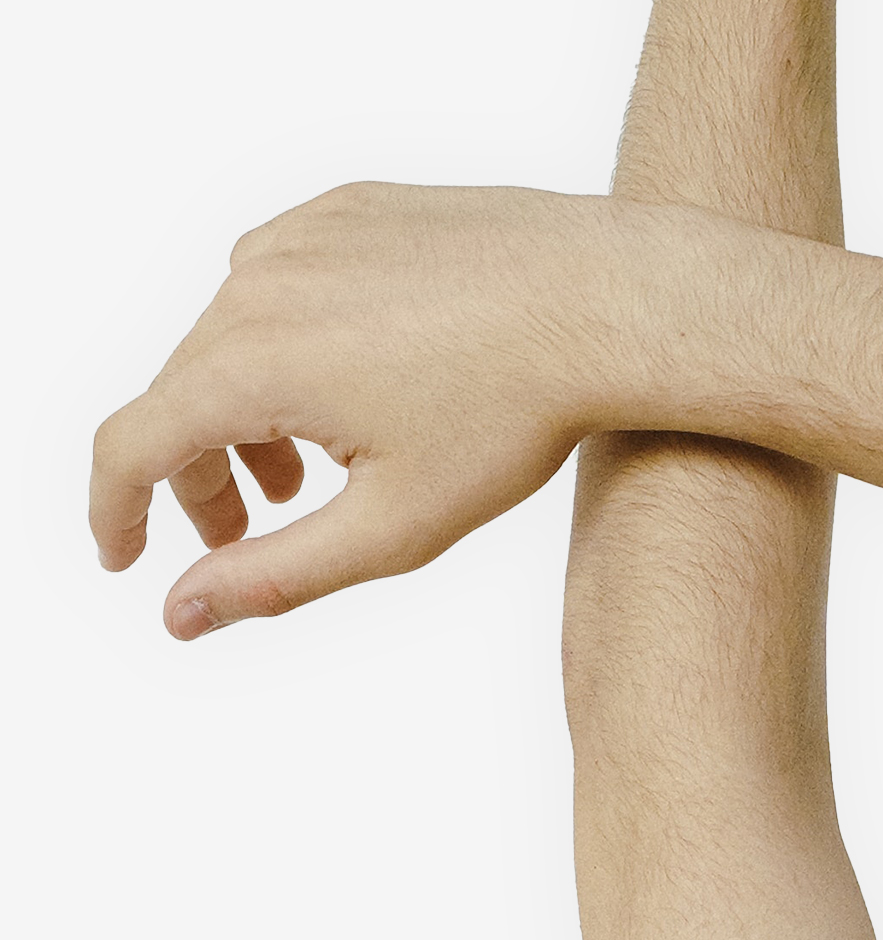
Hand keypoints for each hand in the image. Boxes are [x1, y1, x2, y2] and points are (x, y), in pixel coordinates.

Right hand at [91, 183, 669, 637]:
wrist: (596, 302)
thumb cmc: (508, 416)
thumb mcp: (390, 528)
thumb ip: (273, 574)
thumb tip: (182, 615)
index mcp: (251, 363)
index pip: (131, 445)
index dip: (116, 513)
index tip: (125, 558)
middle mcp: (254, 284)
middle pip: (180, 395)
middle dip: (202, 477)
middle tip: (247, 534)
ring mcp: (295, 236)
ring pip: (228, 340)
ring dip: (246, 416)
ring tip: (309, 473)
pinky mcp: (339, 211)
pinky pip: (278, 289)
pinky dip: (287, 351)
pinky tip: (351, 392)